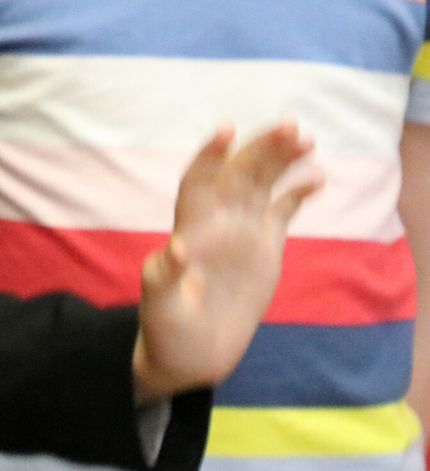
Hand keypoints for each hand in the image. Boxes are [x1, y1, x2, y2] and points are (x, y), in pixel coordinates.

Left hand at [133, 121, 319, 399]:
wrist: (191, 352)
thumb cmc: (167, 328)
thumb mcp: (160, 306)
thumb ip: (164, 278)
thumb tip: (175, 250)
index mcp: (189, 230)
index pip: (198, 182)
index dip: (209, 156)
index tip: (225, 130)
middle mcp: (216, 223)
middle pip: (239, 174)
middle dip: (260, 148)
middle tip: (289, 125)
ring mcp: (241, 233)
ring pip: (262, 185)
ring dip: (280, 159)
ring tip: (305, 137)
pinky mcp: (264, 249)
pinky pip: (281, 212)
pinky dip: (297, 193)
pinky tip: (316, 176)